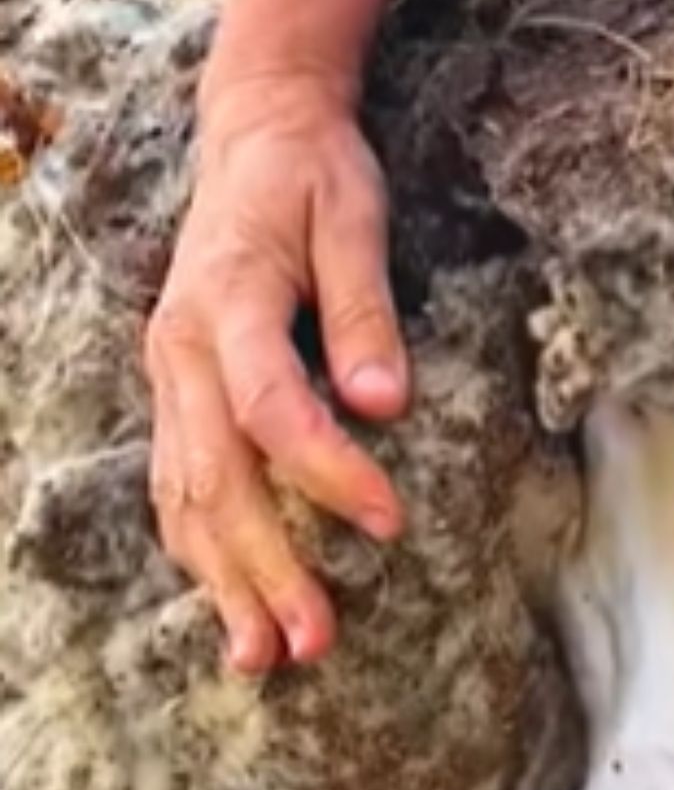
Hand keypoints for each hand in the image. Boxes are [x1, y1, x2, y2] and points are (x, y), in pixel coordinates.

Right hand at [145, 75, 408, 675]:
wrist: (252, 133)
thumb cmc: (313, 171)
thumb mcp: (354, 216)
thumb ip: (366, 309)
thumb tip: (385, 401)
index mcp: (226, 302)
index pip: (271, 406)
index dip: (326, 470)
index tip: (388, 523)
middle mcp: (180, 349)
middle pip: (217, 475)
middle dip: (267, 564)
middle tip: (317, 640)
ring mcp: (169, 376)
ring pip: (184, 496)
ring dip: (225, 581)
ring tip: (267, 655)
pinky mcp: (177, 392)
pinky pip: (177, 485)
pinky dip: (201, 552)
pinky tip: (230, 607)